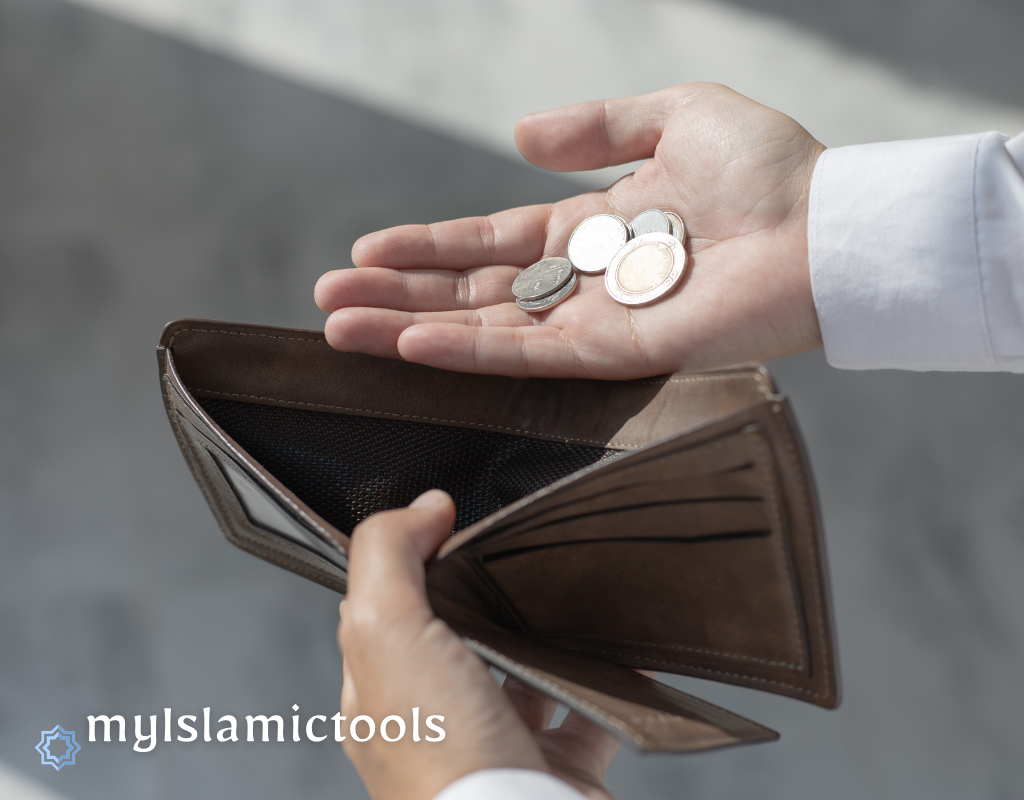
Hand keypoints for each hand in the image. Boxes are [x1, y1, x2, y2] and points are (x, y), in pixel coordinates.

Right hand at [315, 83, 824, 379]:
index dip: (427, 245)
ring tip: (340, 327)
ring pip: (483, 328)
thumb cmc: (768, 168)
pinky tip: (409, 344)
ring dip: (409, 328)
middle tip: (328, 299)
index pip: (491, 241)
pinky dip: (466, 351)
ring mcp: (595, 321)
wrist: (827, 227)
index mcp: (593, 226)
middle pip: (472, 290)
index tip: (366, 251)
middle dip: (398, 294)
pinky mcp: (615, 355)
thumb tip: (516, 135)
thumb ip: (595, 126)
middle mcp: (584, 280)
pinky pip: (525, 354)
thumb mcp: (674, 114)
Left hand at [338, 489, 618, 799]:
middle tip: (512, 559)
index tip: (449, 521)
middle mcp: (434, 721)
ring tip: (564, 598)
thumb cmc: (445, 761)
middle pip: (456, 636)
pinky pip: (587, 708)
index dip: (411, 559)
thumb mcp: (387, 633)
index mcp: (380, 691)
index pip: (383, 609)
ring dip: (544, 635)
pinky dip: (608, 677)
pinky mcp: (555, 763)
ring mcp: (496, 743)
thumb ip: (388, 557)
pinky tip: (623, 653)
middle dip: (484, 596)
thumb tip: (421, 507)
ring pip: (521, 670)